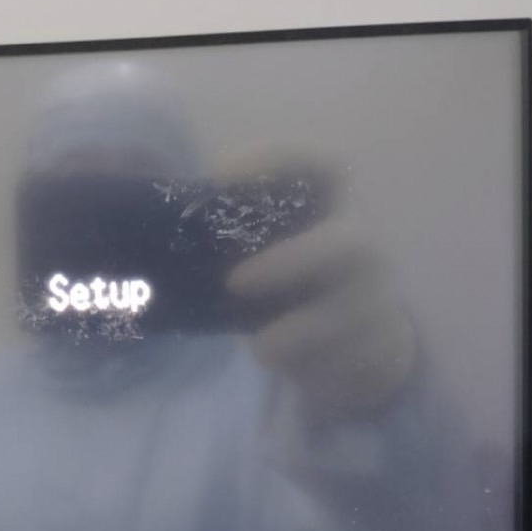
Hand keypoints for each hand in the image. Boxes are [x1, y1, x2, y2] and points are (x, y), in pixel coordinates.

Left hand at [224, 154, 417, 416]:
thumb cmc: (297, 280)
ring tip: (259, 348)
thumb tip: (153, 221)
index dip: (273, 161)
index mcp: (333, 208)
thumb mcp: (272, 247)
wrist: (363, 338)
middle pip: (348, 243)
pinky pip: (346, 361)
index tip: (218, 176)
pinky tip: (294, 369)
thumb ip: (234, 233)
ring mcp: (376, 299)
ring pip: (345, 314)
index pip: (319, 165)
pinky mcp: (378, 347)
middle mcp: (361, 248)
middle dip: (290, 263)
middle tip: (234, 283)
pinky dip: (311, 369)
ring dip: (293, 334)